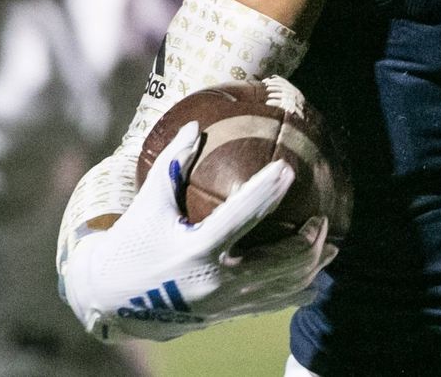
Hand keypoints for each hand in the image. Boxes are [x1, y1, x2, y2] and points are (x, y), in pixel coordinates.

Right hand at [60, 121, 334, 341]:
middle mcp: (214, 281)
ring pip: (284, 287)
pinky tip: (315, 274)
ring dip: (312, 265)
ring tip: (328, 243)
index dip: (267, 191)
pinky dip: (299, 289)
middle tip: (320, 218)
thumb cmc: (131, 245)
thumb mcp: (147, 206)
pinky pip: (274, 304)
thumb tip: (194, 125)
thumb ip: (172, 165)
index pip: (241, 216)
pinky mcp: (227, 315)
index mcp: (194, 251)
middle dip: (308, 239)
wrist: (112, 304)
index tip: (288, 169)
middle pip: (280, 260)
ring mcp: (224, 303)